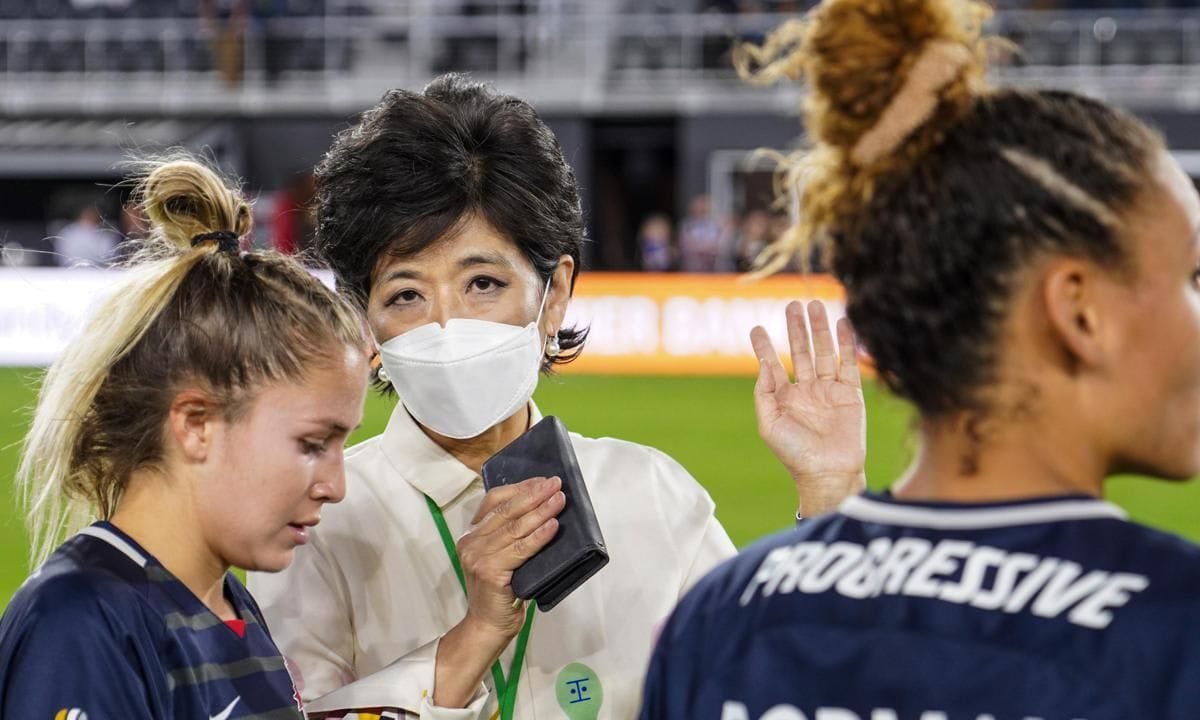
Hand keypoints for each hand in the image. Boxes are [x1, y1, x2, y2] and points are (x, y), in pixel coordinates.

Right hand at [434, 476, 563, 706]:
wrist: (487, 626)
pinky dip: (539, 536)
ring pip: (515, 528)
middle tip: (556, 484)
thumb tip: (544, 509)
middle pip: (506, 510)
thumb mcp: (502, 558)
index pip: (494, 501)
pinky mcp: (490, 572)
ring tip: (560, 500)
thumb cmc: (501, 592)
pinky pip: (520, 549)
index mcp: (472, 535)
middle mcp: (470, 542)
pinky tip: (553, 526)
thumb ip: (511, 536)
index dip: (520, 488)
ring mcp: (477, 557)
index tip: (542, 481)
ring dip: (541, 511)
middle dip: (534, 495)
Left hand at [751, 300, 866, 515]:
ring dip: (818, 329)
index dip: (764, 347)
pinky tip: (841, 323)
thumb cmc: (794, 454)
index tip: (756, 328)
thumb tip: (763, 365)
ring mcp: (829, 391)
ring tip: (814, 305)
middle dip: (796, 328)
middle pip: (800, 351)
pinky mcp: (850, 394)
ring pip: (823, 352)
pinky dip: (845, 343)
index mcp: (784, 399)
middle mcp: (807, 391)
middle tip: (792, 304)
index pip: (772, 365)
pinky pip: (847, 363)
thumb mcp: (769, 424)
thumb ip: (764, 393)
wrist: (828, 473)